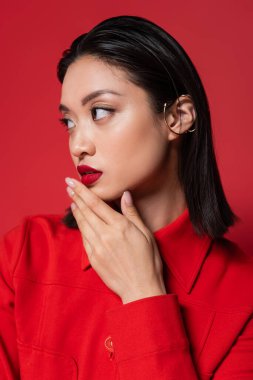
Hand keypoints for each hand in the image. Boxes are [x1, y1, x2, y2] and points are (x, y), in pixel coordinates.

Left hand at [65, 177, 166, 303]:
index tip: (73, 181)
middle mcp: (106, 235)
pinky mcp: (94, 258)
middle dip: (76, 197)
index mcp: (120, 226)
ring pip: (83, 224)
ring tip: (71, 199)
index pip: (96, 204)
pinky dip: (80, 226)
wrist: (140, 289)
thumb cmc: (148, 261)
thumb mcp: (145, 233)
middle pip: (86, 211)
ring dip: (76, 210)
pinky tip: (79, 220)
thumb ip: (132, 213)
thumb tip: (125, 194)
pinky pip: (84, 238)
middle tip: (68, 185)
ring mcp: (98, 247)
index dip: (83, 191)